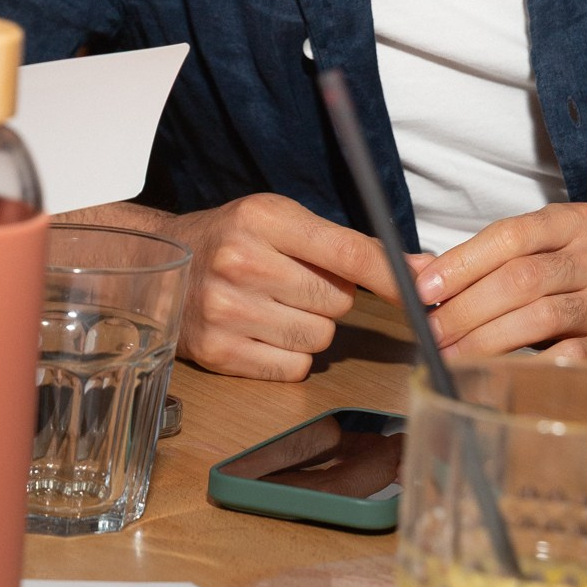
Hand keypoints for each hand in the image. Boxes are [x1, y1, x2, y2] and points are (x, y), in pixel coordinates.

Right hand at [174, 192, 400, 381]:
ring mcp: (227, 310)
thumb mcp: (282, 220)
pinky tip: (262, 331)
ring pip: (319, 338)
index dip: (390, 275)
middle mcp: (242, 262)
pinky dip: (289, 356)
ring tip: (276, 305)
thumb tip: (420, 269)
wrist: (163, 263)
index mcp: (264, 218)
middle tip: (297, 282)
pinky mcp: (218, 353)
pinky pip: (293, 368)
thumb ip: (349, 245)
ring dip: (311, 327)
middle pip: (337, 302)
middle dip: (330, 297)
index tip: (423, 290)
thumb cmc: (235, 238)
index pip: (346, 252)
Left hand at [415, 202, 586, 362]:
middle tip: (432, 332)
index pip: (510, 235)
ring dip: (486, 340)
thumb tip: (410, 273)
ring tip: (452, 356)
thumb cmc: (562, 287)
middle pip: (522, 277)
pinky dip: (525, 368)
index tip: (424, 290)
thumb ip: (476, 263)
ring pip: (540, 316)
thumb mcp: (529, 258)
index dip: (462, 262)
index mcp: (575, 222)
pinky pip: (566, 358)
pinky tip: (494, 376)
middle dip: (468, 307)